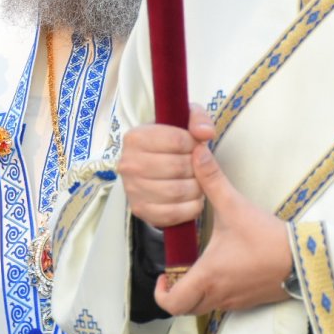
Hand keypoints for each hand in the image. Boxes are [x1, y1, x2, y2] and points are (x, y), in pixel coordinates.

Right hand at [117, 103, 211, 227]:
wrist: (155, 169)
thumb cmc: (172, 143)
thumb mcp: (184, 121)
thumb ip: (199, 120)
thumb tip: (205, 134)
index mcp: (135, 137)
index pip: (177, 140)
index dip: (195, 145)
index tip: (196, 147)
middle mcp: (128, 163)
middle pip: (178, 167)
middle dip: (196, 168)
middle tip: (198, 167)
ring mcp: (131, 189)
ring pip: (178, 192)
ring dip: (196, 189)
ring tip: (196, 182)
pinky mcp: (140, 210)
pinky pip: (173, 213)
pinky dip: (190, 208)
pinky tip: (193, 199)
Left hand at [152, 106, 291, 315]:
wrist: (307, 259)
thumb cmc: (267, 238)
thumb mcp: (235, 206)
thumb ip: (212, 180)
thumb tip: (196, 154)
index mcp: (208, 276)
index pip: (173, 302)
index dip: (160, 291)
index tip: (163, 273)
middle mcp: (219, 294)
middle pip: (185, 309)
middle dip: (175, 293)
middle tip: (175, 273)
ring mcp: (235, 301)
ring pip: (203, 307)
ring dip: (195, 292)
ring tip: (196, 267)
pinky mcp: (250, 301)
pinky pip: (223, 304)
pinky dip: (214, 292)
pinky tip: (222, 268)